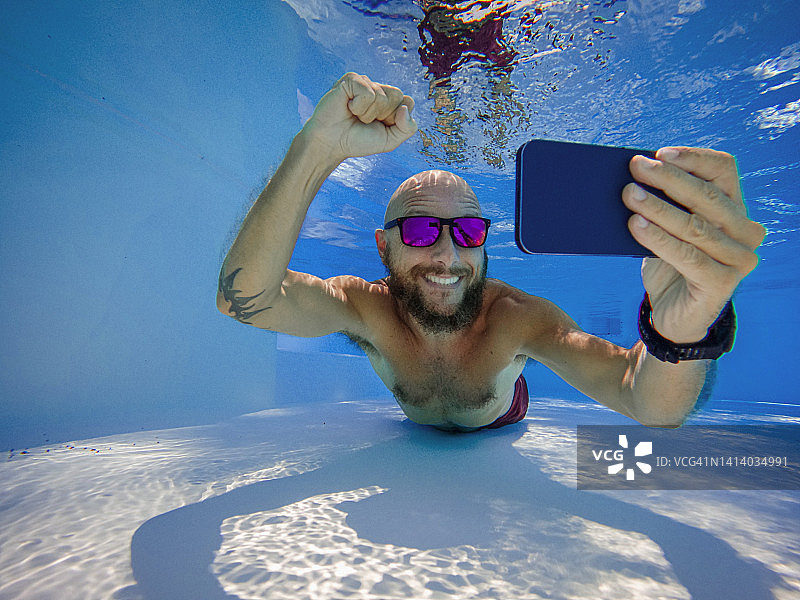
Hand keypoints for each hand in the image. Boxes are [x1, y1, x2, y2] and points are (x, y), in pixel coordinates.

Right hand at [301, 72, 417, 161]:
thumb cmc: (358, 141)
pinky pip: (367, 93)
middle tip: (365, 120)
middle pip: (397, 96)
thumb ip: (407, 128)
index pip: (408, 102)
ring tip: (354, 115)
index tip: (379, 125)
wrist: (331, 143)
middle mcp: (378, 88)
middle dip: (383, 115)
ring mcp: (365, 81)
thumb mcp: (390, 141)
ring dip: (367, 114)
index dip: (396, 118)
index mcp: (389, 100)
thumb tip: (405, 107)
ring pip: (381, 96)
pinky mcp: (351, 79)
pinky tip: (347, 108)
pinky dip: (358, 107)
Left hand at [622, 147, 765, 342]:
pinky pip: (687, 255)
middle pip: (707, 196)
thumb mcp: (667, 229)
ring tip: (629, 194)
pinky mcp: (722, 283)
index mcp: (735, 208)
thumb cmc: (669, 264)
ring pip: (695, 226)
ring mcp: (739, 258)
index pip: (723, 170)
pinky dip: (659, 239)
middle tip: (636, 168)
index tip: (659, 153)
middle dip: (668, 179)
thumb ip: (663, 203)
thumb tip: (633, 176)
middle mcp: (745, 231)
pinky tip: (636, 225)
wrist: (674, 315)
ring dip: (658, 207)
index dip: (692, 158)